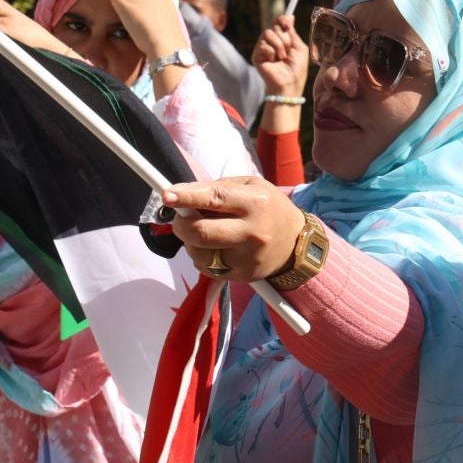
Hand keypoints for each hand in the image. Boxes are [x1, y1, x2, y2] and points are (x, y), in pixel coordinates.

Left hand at [160, 177, 306, 282]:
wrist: (295, 244)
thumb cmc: (268, 208)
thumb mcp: (250, 186)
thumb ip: (217, 188)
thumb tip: (181, 194)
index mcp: (255, 203)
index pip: (215, 198)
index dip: (187, 197)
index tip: (166, 195)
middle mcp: (252, 232)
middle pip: (201, 233)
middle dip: (181, 224)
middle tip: (179, 218)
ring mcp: (247, 258)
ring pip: (199, 253)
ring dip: (190, 241)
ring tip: (202, 231)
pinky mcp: (242, 276)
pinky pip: (207, 267)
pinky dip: (201, 255)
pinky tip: (213, 246)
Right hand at [252, 14, 310, 95]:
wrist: (289, 84)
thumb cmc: (297, 69)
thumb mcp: (300, 48)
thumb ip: (293, 33)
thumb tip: (290, 16)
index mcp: (283, 39)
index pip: (278, 22)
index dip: (282, 20)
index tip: (288, 25)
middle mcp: (272, 42)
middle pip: (274, 26)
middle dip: (284, 38)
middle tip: (287, 51)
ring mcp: (263, 48)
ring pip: (267, 33)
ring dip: (279, 45)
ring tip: (281, 57)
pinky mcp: (256, 55)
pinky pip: (263, 44)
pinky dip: (272, 53)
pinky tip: (273, 61)